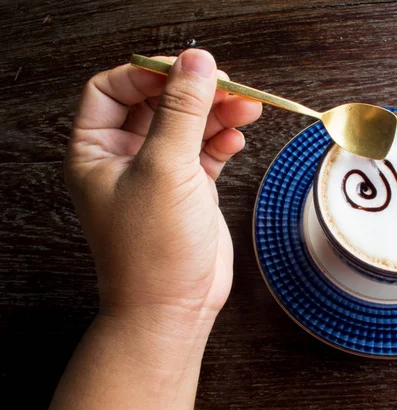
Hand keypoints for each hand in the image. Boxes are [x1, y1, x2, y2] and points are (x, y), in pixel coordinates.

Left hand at [65, 50, 261, 324]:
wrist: (173, 308)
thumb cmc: (153, 249)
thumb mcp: (165, 169)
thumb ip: (182, 111)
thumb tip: (196, 61)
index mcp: (96, 150)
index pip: (114, 89)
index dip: (149, 73)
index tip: (186, 70)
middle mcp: (124, 158)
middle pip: (157, 103)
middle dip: (192, 91)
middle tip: (228, 85)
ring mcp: (159, 173)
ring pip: (187, 126)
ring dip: (216, 113)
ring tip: (247, 107)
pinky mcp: (189, 189)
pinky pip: (205, 151)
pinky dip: (222, 141)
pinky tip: (236, 139)